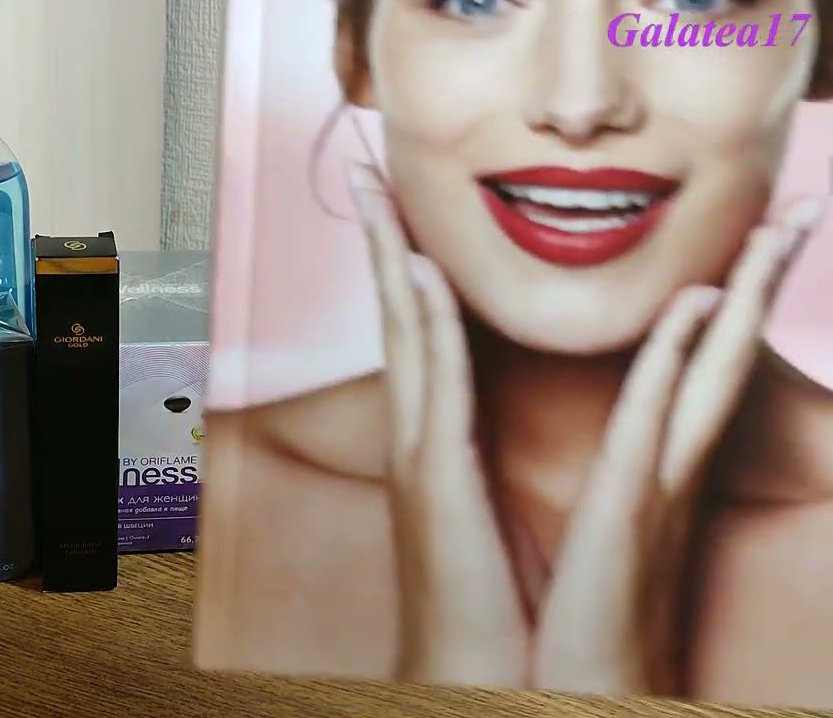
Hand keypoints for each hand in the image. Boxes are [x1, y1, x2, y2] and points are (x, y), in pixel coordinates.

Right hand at [349, 165, 530, 685]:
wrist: (455, 668)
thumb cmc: (476, 601)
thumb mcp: (476, 517)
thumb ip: (469, 462)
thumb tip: (473, 422)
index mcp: (428, 443)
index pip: (415, 337)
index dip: (403, 271)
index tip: (400, 215)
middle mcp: (413, 436)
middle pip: (395, 319)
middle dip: (380, 242)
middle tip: (368, 176)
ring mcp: (418, 452)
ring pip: (403, 336)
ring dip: (390, 260)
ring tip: (378, 197)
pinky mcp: (437, 475)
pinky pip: (436, 384)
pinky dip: (427, 325)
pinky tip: (418, 274)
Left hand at [533, 196, 827, 695]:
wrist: (563, 698)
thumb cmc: (576, 620)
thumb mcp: (599, 536)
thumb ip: (617, 483)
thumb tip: (616, 440)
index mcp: (653, 470)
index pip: (694, 369)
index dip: (724, 304)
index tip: (743, 242)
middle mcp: (669, 469)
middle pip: (722, 356)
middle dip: (760, 281)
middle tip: (793, 207)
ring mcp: (658, 488)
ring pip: (708, 374)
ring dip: (741, 299)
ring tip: (774, 229)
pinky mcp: (630, 513)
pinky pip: (655, 425)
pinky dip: (675, 364)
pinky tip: (697, 308)